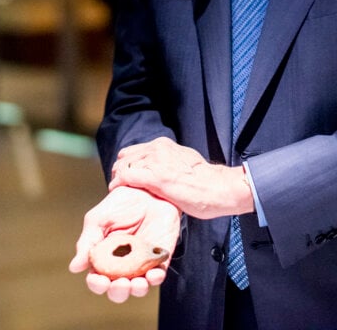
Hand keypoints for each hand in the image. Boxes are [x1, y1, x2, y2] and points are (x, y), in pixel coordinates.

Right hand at [68, 186, 180, 302]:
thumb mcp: (98, 219)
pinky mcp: (159, 258)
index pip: (98, 280)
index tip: (100, 280)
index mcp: (104, 259)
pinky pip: (159, 275)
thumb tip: (75, 267)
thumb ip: (88, 242)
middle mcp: (122, 265)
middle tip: (120, 283)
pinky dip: (156, 278)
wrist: (146, 189)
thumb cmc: (119, 204)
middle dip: (118, 292)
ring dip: (137, 290)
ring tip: (137, 283)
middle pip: (118, 290)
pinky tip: (154, 273)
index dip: (97, 285)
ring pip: (139, 287)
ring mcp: (142, 263)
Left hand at [108, 137, 253, 219]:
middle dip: (120, 170)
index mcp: (165, 145)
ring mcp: (156, 162)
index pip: (136, 151)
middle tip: (120, 184)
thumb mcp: (185, 162)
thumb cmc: (207, 182)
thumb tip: (163, 171)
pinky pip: (126, 177)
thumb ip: (170, 162)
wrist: (220, 188)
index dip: (128, 164)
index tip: (127, 177)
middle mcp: (158, 148)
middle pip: (126, 156)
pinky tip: (116, 190)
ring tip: (118, 189)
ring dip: (118, 178)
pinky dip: (118, 183)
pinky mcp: (155, 177)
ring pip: (123, 165)